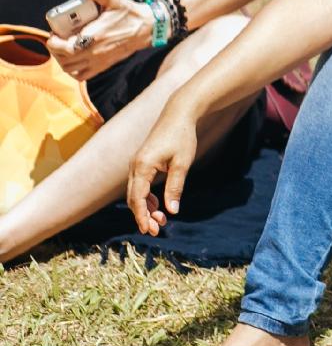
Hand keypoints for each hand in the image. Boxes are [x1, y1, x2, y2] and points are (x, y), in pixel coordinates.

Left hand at [47, 0, 150, 80]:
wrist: (147, 29)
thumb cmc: (129, 14)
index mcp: (94, 36)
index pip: (65, 47)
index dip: (54, 42)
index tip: (54, 33)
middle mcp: (95, 52)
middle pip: (64, 59)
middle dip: (55, 50)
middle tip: (57, 39)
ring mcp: (99, 61)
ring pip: (70, 69)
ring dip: (61, 60)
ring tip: (63, 48)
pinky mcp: (104, 65)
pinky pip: (82, 75)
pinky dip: (73, 71)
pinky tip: (73, 60)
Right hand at [127, 101, 200, 231]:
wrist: (178, 114)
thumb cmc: (182, 137)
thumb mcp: (182, 164)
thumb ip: (175, 187)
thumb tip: (172, 210)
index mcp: (142, 166)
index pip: (138, 198)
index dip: (142, 216)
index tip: (148, 230)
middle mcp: (134, 166)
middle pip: (133, 198)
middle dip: (143, 216)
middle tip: (156, 231)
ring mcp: (136, 164)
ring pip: (136, 193)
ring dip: (146, 208)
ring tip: (161, 222)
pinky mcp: (142, 162)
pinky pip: (140, 185)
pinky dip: (147, 197)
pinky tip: (158, 206)